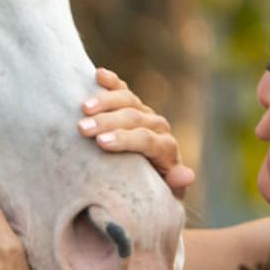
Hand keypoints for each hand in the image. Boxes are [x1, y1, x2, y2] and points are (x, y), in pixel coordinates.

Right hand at [79, 68, 194, 197]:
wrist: (148, 179)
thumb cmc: (150, 191)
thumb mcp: (164, 195)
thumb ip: (174, 185)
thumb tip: (187, 175)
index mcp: (166, 150)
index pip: (147, 140)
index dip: (125, 139)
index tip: (101, 143)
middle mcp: (157, 127)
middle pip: (134, 118)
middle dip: (107, 122)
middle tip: (82, 128)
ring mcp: (144, 113)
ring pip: (128, 100)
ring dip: (105, 101)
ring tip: (83, 108)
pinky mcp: (132, 105)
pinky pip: (122, 89)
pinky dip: (111, 81)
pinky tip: (98, 74)